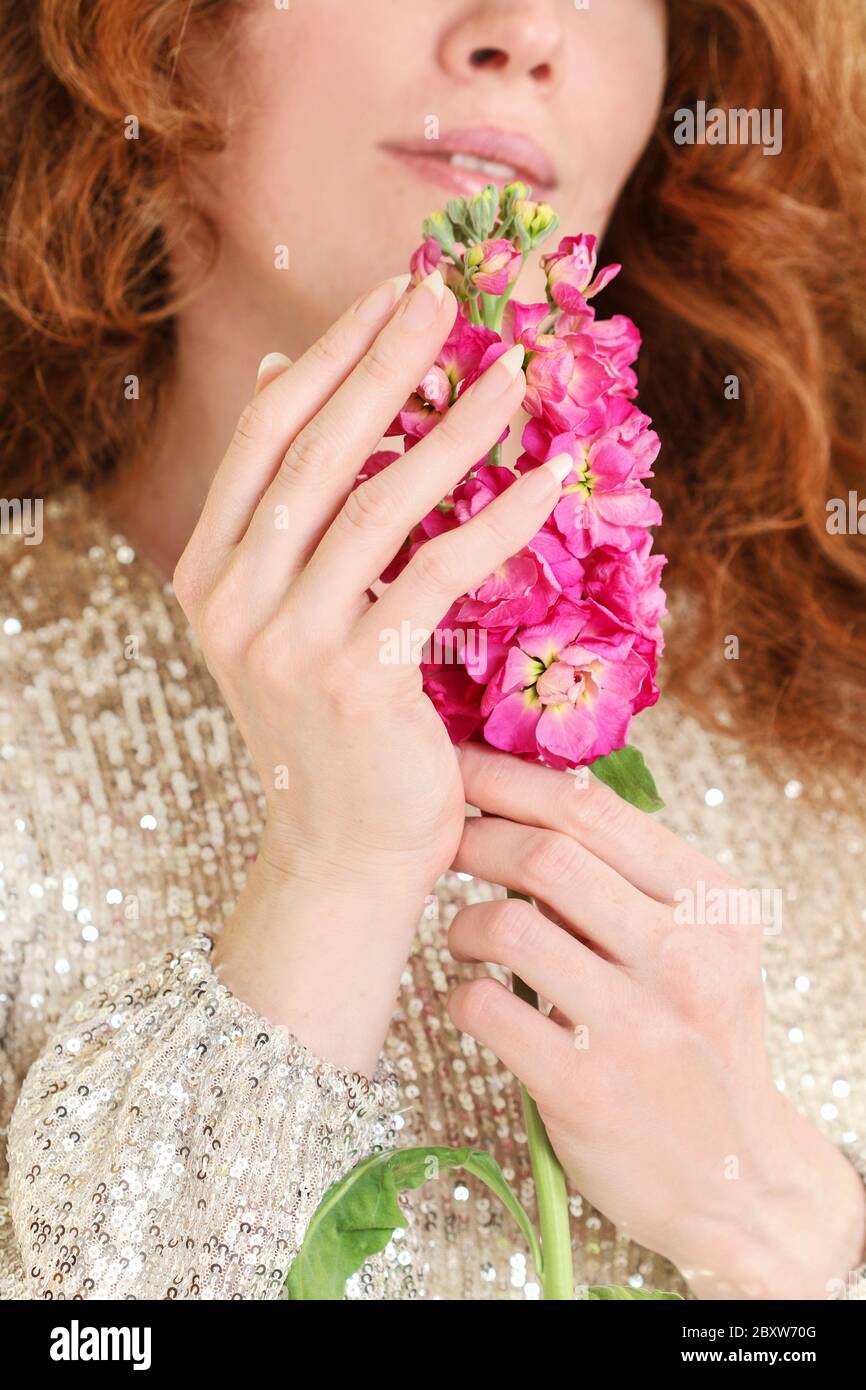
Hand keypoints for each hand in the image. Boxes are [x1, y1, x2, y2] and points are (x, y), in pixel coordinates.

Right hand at [174, 269, 565, 901]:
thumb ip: (281, 511)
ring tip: (513, 372)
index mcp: (209, 574)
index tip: (388, 297)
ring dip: (453, 428)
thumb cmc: (330, 733)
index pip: (263, 438)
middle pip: (314, 451)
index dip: (327, 357)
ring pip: (375, 502)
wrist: (339, 857)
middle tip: (445, 296)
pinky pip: (439, 574)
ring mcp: (287, 641)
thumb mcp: (286, 617)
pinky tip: (548, 479)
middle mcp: (234, 601)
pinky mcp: (356, 680)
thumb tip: (273, 375)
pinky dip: (498, 518)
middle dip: (383, 363)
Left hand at [447, 742, 865, 1297]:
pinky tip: (474, 1001)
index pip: (593, 809)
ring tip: (466, 937)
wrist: (737, 1179)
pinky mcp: (586, 1089)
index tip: (460, 767)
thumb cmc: (700, 1043)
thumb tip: (527, 798)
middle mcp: (685, 956)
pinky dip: (461, 996)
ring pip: (507, 927)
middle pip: (544, 855)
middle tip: (445, 846)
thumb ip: (633, 879)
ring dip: (463, 923)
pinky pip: (484, 1009)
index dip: (509, 777)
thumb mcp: (703, 947)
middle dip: (475, 838)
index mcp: (713, 904)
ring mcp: (638, 1025)